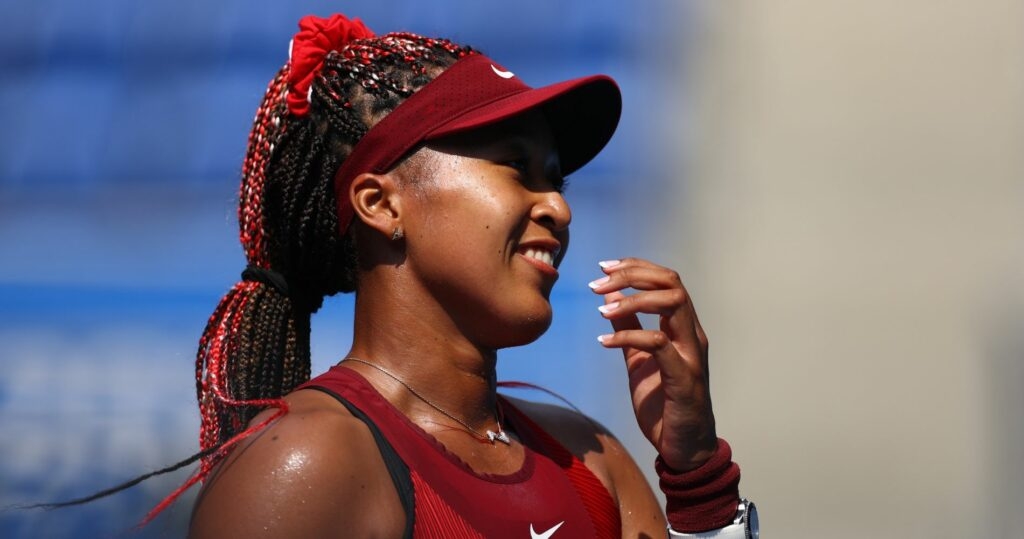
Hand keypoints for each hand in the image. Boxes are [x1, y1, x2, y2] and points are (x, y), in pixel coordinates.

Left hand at [590, 258, 716, 470]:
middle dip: (633, 275)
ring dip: (633, 300)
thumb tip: (611, 299)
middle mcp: (692, 336)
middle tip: (598, 283)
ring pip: (673, 304)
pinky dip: (629, 337)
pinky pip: (658, 345)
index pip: (667, 280)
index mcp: (683, 328)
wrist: (684, 448)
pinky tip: (604, 343)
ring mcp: (691, 356)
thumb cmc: (664, 404)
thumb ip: (630, 329)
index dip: (636, 267)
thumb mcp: (640, 360)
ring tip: (601, 310)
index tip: (604, 268)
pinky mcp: (683, 378)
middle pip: (672, 283)